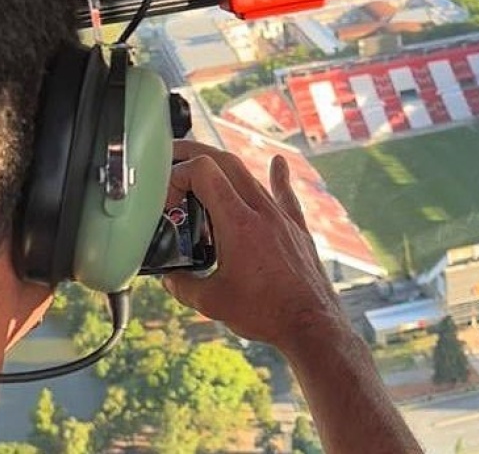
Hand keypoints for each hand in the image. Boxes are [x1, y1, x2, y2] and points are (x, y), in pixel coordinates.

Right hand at [162, 140, 349, 350]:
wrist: (311, 323)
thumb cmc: (265, 313)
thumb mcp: (212, 302)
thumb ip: (182, 285)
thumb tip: (168, 278)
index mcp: (237, 223)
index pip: (203, 171)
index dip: (178, 174)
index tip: (167, 198)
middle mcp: (261, 211)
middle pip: (225, 162)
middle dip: (195, 154)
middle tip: (173, 159)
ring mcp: (281, 217)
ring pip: (250, 177)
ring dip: (223, 171)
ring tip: (203, 177)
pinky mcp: (296, 228)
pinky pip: (285, 195)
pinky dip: (278, 177)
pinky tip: (279, 163)